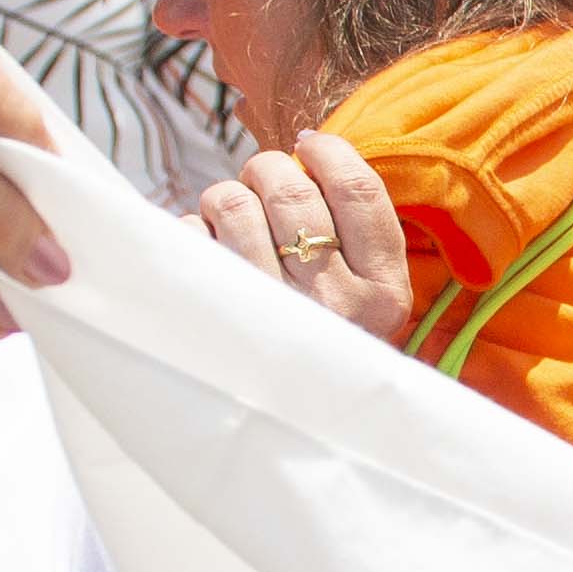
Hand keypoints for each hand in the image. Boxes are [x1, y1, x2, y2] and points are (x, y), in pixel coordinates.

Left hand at [188, 128, 409, 341]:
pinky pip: (188, 236)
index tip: (310, 145)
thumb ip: (358, 233)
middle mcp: (331, 305)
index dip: (330, 152)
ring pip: (231, 202)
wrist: (284, 426)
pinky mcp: (211, 317)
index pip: (359, 192)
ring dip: (225, 199)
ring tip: (233, 223)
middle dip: (267, 172)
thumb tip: (309, 146)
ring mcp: (268, 312)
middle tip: (263, 187)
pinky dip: (191, 234)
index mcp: (383, 296)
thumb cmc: (325, 342)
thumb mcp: (369, 301)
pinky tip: (210, 259)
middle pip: (289, 186)